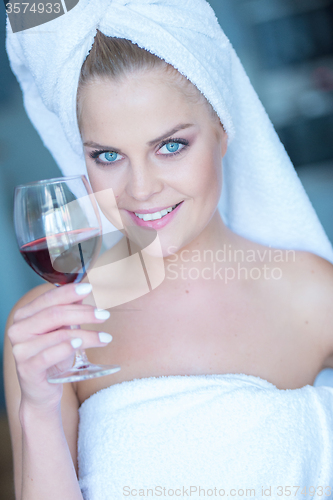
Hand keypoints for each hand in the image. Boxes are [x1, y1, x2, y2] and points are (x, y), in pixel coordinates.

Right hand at [7, 283, 111, 413]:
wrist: (41, 391)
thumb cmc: (53, 357)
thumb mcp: (61, 331)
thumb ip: (69, 312)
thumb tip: (83, 292)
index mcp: (24, 316)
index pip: (48, 298)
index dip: (68, 292)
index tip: (89, 288)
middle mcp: (18, 330)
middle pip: (55, 314)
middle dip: (83, 313)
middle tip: (104, 315)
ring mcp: (20, 350)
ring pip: (58, 335)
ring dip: (87, 335)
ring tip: (105, 337)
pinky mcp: (27, 369)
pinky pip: (49, 355)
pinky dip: (66, 348)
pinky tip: (80, 344)